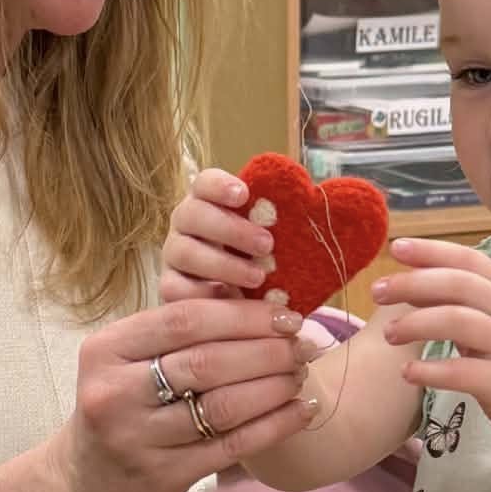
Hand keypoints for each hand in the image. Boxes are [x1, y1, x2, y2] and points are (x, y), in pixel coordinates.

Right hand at [44, 296, 316, 491]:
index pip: (185, 319)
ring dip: (274, 388)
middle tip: (304, 345)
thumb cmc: (124, 407)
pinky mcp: (163, 476)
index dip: (244, 315)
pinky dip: (275, 425)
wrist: (88, 483)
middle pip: (208, 362)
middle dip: (267, 351)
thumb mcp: (131, 361)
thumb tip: (267, 300)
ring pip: (224, 406)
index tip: (286, 315)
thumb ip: (184, 331)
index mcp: (106, 349)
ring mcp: (137, 439)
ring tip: (301, 375)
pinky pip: (233, 445)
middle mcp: (115, 393)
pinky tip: (301, 411)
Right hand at [161, 168, 274, 301]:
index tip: (244, 195)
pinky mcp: (170, 288)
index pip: (204, 184)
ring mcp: (174, 257)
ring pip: (184, 252)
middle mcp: (186, 226)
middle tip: (266, 244)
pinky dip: (203, 294)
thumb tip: (319, 197)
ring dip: (222, 264)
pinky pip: (175, 289)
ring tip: (258, 277)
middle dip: (229, 228)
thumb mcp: (275, 238)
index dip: (220, 185)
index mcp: (208, 203)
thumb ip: (286, 220)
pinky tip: (229, 300)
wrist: (247, 307)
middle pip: (191, 214)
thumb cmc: (263, 262)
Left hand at [372, 238, 490, 437]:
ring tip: (388, 335)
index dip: (431, 251)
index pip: (467, 259)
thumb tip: (407, 281)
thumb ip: (456, 299)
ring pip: (457, 322)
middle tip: (376, 292)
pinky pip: (460, 371)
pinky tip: (407, 372)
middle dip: (412, 284)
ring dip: (416, 324)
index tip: (396, 248)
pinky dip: (429, 370)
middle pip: (457, 285)